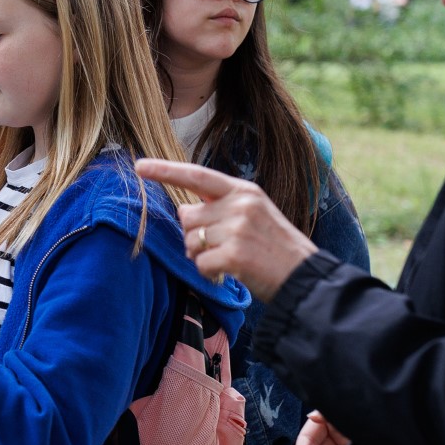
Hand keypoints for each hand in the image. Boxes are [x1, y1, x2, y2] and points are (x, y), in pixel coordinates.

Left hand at [134, 159, 316, 301]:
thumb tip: (184, 211)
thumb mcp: (255, 214)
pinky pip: (200, 263)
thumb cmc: (276, 249)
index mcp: (244, 191)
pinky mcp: (235, 254)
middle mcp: (240, 205)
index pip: (197, 176)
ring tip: (230, 261)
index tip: (140, 166)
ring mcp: (237, 229)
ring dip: (202, 257)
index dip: (166, 170)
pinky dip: (209, 273)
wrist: (304, 278)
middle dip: (193, 236)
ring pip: (190, 242)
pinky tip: (229, 273)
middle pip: (187, 217)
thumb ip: (222, 207)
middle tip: (220, 248)